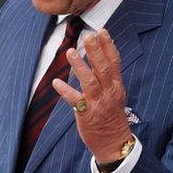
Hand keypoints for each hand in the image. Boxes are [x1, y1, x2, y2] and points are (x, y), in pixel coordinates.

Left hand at [51, 28, 131, 162]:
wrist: (114, 142)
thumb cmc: (111, 114)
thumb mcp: (114, 93)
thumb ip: (107, 76)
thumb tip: (100, 54)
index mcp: (116, 85)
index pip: (114, 62)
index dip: (108, 46)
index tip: (102, 31)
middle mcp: (109, 92)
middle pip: (103, 68)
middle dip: (96, 51)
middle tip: (87, 35)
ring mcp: (98, 103)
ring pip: (90, 81)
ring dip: (80, 66)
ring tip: (70, 51)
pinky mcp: (86, 114)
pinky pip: (75, 101)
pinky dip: (65, 90)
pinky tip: (56, 82)